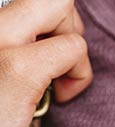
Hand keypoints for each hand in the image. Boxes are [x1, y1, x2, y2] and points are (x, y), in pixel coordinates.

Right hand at [0, 0, 92, 126]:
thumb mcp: (0, 83)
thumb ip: (16, 57)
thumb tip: (50, 48)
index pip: (30, 2)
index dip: (49, 28)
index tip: (45, 65)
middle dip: (67, 26)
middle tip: (57, 71)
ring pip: (59, 3)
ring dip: (73, 47)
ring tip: (55, 87)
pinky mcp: (16, 72)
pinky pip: (72, 48)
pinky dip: (79, 74)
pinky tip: (59, 100)